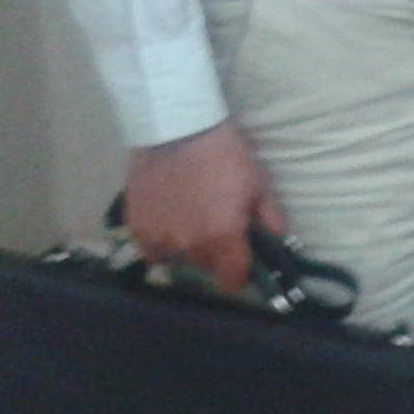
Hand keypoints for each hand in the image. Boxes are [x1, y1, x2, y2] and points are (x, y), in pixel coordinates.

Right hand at [124, 121, 286, 292]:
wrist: (178, 131)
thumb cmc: (225, 156)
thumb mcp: (258, 185)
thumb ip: (271, 220)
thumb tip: (277, 244)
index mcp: (223, 239)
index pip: (233, 282)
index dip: (240, 274)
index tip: (242, 261)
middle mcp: (189, 247)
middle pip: (206, 267)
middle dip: (215, 254)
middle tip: (217, 226)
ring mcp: (159, 240)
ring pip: (179, 259)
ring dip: (188, 247)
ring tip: (191, 220)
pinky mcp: (136, 229)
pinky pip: (153, 251)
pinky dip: (162, 243)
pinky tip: (169, 221)